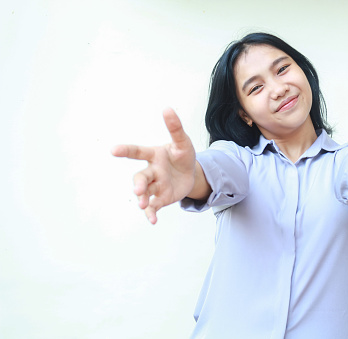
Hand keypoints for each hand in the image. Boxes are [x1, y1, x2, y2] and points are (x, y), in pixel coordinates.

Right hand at [111, 108, 195, 223]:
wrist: (191, 174)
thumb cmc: (182, 155)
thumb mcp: (183, 142)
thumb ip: (175, 128)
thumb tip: (167, 108)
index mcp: (154, 155)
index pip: (138, 152)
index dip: (126, 150)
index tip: (113, 150)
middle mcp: (151, 171)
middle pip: (140, 177)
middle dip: (138, 184)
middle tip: (138, 190)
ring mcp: (155, 186)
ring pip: (144, 193)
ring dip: (142, 199)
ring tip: (143, 205)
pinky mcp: (160, 198)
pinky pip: (153, 206)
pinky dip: (151, 213)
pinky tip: (153, 220)